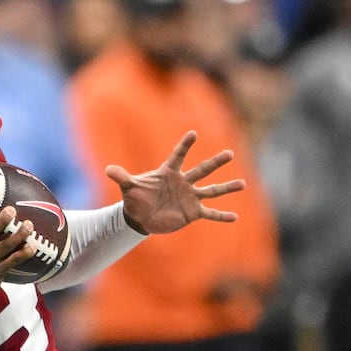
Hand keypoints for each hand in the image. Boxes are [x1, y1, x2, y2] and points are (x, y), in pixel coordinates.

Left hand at [107, 131, 245, 234]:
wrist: (141, 216)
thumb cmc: (136, 198)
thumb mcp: (129, 188)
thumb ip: (122, 178)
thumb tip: (109, 170)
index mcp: (169, 172)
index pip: (178, 156)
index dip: (184, 145)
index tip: (193, 134)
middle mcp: (184, 182)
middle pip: (202, 170)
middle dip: (216, 162)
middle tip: (230, 153)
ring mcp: (190, 197)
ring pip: (212, 190)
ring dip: (227, 187)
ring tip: (242, 184)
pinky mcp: (192, 212)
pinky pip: (210, 213)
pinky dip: (221, 215)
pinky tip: (235, 217)